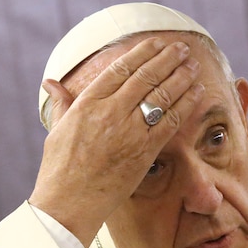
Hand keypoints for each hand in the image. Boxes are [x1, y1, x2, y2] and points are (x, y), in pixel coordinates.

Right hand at [30, 37, 203, 245]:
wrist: (69, 204)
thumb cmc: (59, 170)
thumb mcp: (56, 130)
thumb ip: (62, 104)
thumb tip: (51, 84)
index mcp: (87, 103)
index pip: (120, 68)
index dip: (142, 53)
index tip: (156, 43)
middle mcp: (110, 112)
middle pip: (146, 77)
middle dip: (168, 59)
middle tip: (182, 49)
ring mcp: (129, 132)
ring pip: (162, 96)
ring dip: (181, 77)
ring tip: (193, 65)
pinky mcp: (144, 152)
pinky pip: (171, 122)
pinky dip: (186, 105)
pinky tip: (196, 93)